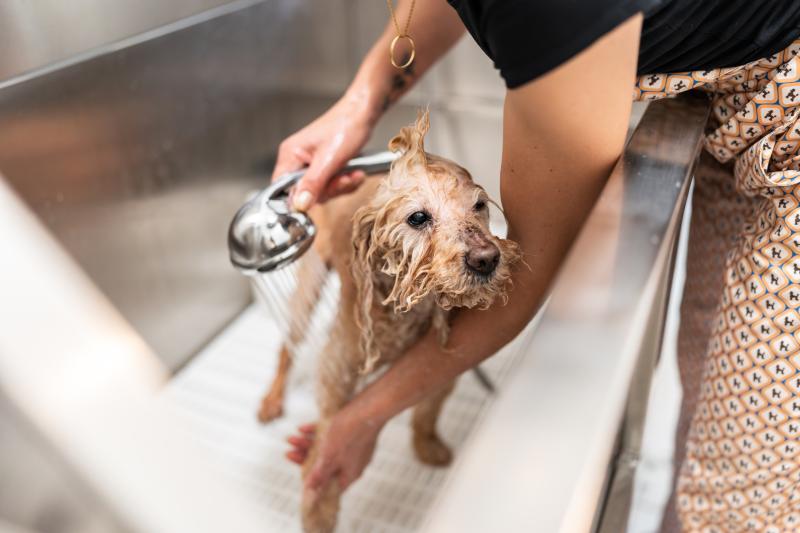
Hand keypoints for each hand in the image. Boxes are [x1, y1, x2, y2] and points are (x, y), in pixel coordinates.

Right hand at [273, 92, 376, 210]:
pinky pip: (332, 184)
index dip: (299, 198)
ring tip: (354, 174)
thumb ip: (313, 183)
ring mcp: (311, 163)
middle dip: (330, 189)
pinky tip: (355, 172)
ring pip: (322, 191)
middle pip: (305, 193)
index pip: (282, 188)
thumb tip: (299, 205)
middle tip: (345, 179)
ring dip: (341, 185)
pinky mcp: (324, 165)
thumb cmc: (346, 126)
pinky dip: (345, 181)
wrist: (364, 112)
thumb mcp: (330, 159)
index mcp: (290, 155)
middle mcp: (297, 160)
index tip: (319, 198)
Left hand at [286, 410, 382, 500]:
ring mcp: (352, 446)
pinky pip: (330, 435)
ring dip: (306, 444)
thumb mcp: (329, 456)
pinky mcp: (351, 431)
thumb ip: (319, 474)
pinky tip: (303, 428)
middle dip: (304, 458)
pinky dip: (316, 433)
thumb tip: (310, 491)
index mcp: (349, 473)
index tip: (297, 475)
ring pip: (325, 448)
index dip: (312, 482)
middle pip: (325, 465)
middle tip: (288, 453)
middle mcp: (352, 462)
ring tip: (290, 438)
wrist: (369, 406)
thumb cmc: (350, 433)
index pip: (328, 485)